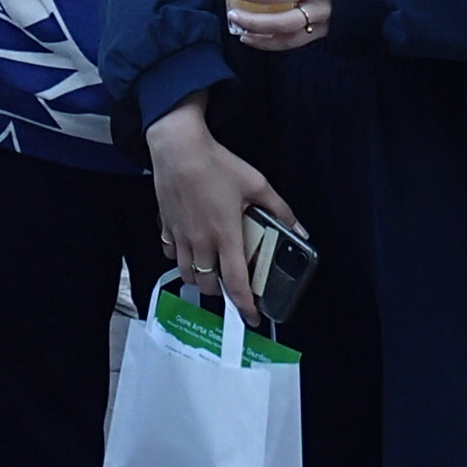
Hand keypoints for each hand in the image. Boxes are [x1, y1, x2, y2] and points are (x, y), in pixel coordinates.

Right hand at [145, 97, 305, 328]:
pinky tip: (188, 248)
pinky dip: (180, 258)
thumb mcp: (256, 184)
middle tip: (232, 283)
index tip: (253, 318)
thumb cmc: (217, 165)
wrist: (178, 148)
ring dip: (200, 278)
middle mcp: (202, 243)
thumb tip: (300, 230)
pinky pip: (171, 253)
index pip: (236, 283)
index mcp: (226, 236)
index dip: (245, 306)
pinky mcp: (166, 227)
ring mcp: (180, 237)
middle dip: (221, 292)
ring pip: (188, 274)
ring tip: (211, 269)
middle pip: (208, 285)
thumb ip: (280, 210)